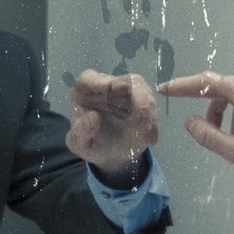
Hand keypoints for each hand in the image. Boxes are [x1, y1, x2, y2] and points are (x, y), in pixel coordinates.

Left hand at [66, 69, 159, 185]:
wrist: (111, 154)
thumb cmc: (91, 144)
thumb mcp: (79, 144)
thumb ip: (81, 132)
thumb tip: (93, 117)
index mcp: (85, 90)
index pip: (89, 78)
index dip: (98, 81)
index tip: (108, 88)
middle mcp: (108, 86)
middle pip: (123, 81)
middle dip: (133, 95)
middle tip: (141, 112)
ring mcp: (128, 91)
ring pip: (141, 90)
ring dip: (146, 109)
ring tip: (146, 132)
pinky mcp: (144, 100)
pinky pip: (151, 106)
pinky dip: (153, 122)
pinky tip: (150, 139)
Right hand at [158, 71, 233, 179]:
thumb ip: (207, 135)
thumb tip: (189, 121)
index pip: (206, 83)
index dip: (182, 86)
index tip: (165, 88)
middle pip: (219, 87)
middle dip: (209, 107)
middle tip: (208, 130)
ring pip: (233, 91)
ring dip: (223, 109)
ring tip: (232, 135)